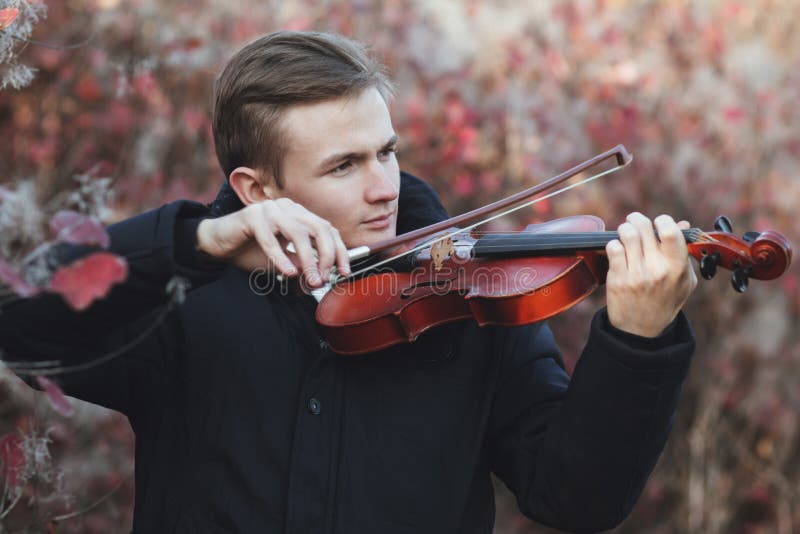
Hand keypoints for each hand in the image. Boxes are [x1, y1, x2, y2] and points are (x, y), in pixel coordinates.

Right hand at [196, 198, 350, 286]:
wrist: (217, 245)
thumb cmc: (250, 251)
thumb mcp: (283, 262)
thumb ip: (302, 266)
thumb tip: (320, 277)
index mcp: (299, 215)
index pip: (328, 230)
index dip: (339, 251)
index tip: (343, 272)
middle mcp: (288, 208)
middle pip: (319, 228)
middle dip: (327, 255)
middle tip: (324, 278)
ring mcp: (270, 209)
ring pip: (298, 233)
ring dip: (308, 259)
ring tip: (310, 279)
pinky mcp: (251, 216)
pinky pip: (271, 238)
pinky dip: (281, 257)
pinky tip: (287, 272)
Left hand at [604, 212, 697, 336]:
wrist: (641, 330)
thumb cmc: (664, 301)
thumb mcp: (683, 280)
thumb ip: (684, 253)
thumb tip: (683, 224)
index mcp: (677, 268)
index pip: (671, 232)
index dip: (663, 221)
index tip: (658, 222)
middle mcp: (657, 270)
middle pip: (645, 228)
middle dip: (638, 219)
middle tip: (635, 221)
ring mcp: (636, 274)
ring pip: (627, 234)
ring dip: (625, 228)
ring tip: (625, 232)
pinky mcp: (618, 279)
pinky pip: (613, 249)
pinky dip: (613, 244)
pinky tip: (618, 249)